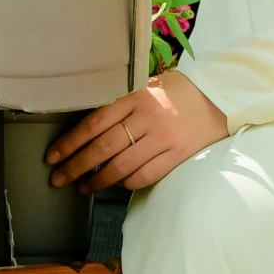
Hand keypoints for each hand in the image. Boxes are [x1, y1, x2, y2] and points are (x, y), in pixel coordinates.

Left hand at [45, 71, 228, 192]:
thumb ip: (122, 102)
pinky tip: (117, 184)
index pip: (94, 123)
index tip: (53, 156)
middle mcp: (147, 117)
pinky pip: (144, 176)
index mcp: (136, 96)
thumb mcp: (148, 85)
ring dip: (97, 180)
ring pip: (120, 167)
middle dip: (76, 166)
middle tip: (59, 178)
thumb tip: (88, 129)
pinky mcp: (177, 154)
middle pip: (102, 148)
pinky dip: (126, 183)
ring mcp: (163, 137)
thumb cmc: (178, 91)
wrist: (219, 96)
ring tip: (84, 187)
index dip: (70, 142)